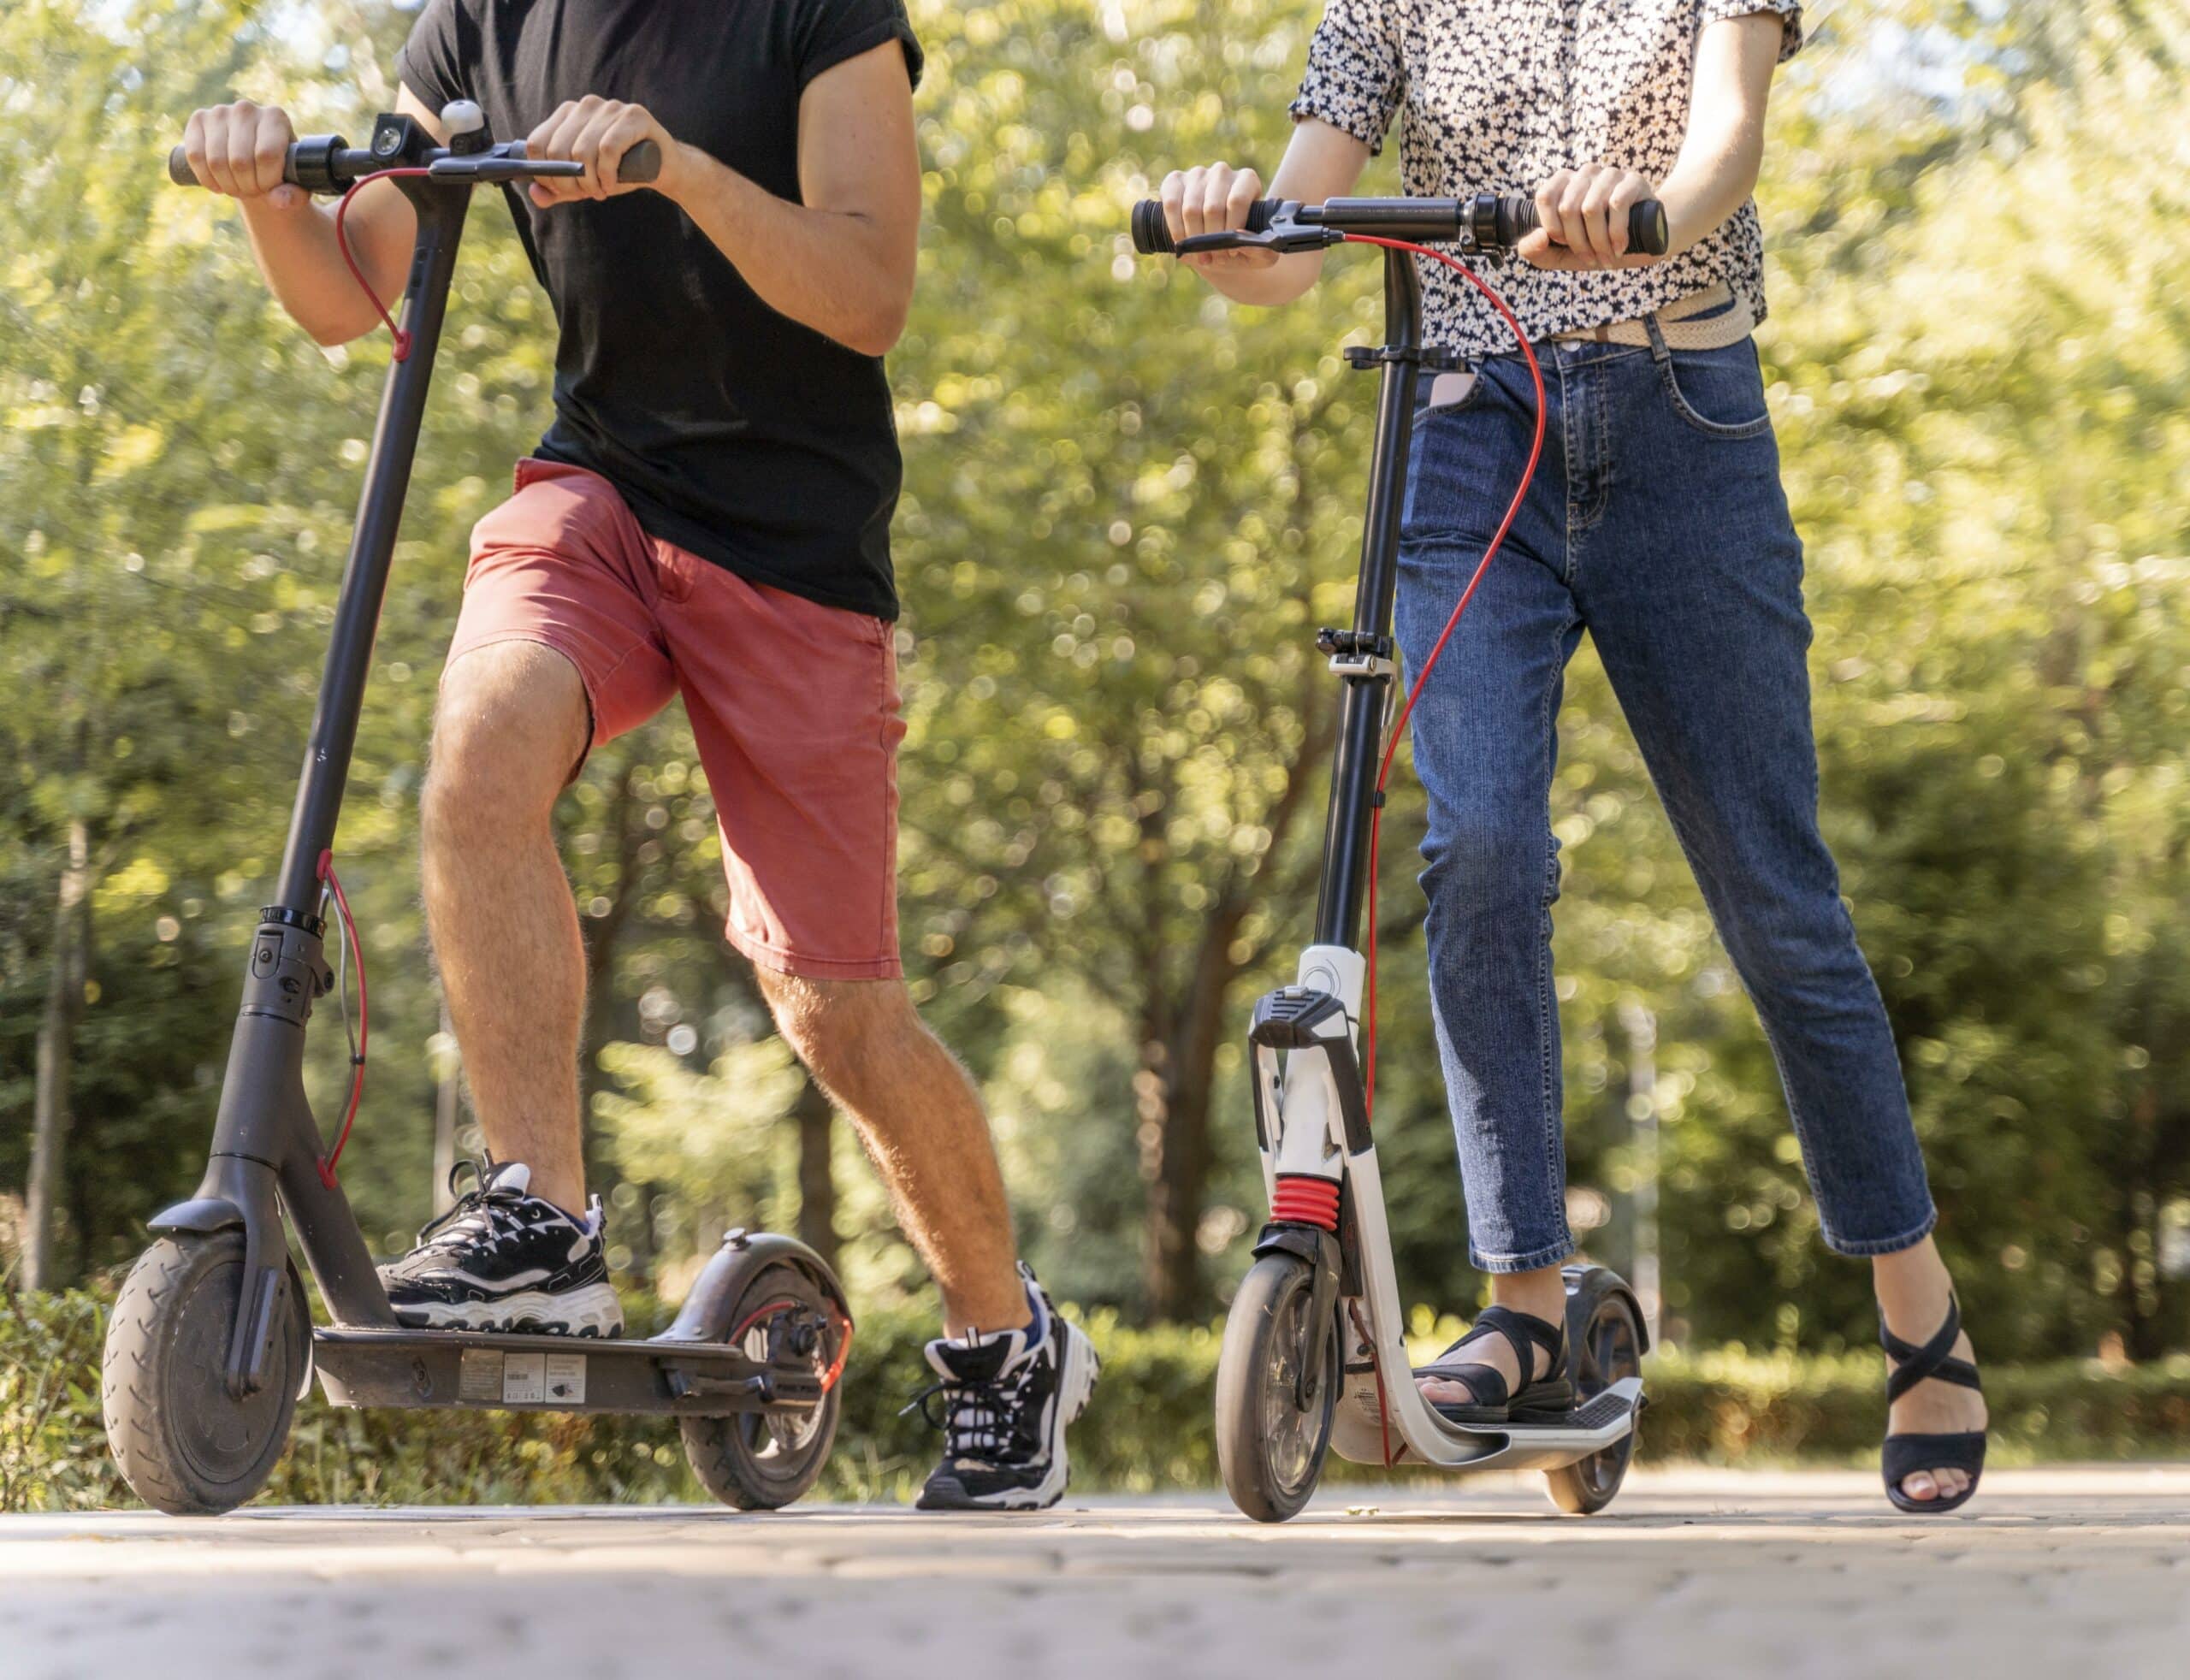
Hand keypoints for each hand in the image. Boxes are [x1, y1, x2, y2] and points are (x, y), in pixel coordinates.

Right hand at [180, 100, 304, 210]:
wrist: (256, 160)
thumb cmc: (281, 172)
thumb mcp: (296, 185)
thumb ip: (295, 195)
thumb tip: (279, 201)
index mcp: (275, 117)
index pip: (266, 156)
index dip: (266, 182)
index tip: (270, 189)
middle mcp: (246, 109)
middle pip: (240, 161)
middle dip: (247, 186)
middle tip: (253, 191)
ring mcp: (219, 111)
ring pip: (216, 161)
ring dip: (227, 185)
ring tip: (238, 188)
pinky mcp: (198, 119)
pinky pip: (195, 155)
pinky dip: (207, 178)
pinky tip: (219, 184)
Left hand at [524, 95, 679, 205]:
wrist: (663, 168)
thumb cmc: (621, 172)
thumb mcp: (583, 183)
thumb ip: (557, 189)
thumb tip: (535, 193)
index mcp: (568, 114)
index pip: (537, 143)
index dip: (544, 174)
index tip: (561, 190)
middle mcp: (586, 105)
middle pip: (558, 150)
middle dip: (569, 183)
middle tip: (586, 194)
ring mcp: (610, 108)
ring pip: (582, 151)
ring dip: (590, 182)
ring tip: (601, 192)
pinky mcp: (634, 116)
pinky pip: (608, 149)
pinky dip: (607, 175)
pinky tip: (612, 185)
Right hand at [1159, 163, 1278, 273]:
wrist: (1216, 245)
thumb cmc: (1241, 248)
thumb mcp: (1260, 255)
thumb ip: (1261, 251)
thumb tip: (1241, 240)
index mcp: (1247, 180)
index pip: (1237, 201)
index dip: (1231, 230)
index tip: (1230, 252)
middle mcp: (1222, 172)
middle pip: (1213, 207)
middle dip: (1211, 240)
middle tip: (1213, 259)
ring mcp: (1197, 174)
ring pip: (1191, 209)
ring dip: (1193, 239)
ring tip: (1199, 255)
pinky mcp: (1174, 181)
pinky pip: (1171, 204)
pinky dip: (1175, 229)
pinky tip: (1182, 244)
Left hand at [1519, 164, 1664, 269]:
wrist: (1644, 241)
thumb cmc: (1597, 245)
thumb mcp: (1561, 255)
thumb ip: (1536, 252)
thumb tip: (1538, 237)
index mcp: (1564, 184)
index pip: (1545, 197)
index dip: (1551, 227)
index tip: (1563, 244)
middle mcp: (1585, 173)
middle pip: (1568, 207)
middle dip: (1578, 242)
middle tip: (1591, 259)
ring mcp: (1610, 174)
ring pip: (1591, 208)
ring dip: (1598, 242)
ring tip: (1607, 257)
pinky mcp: (1633, 180)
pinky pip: (1617, 204)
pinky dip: (1616, 233)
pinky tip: (1620, 247)